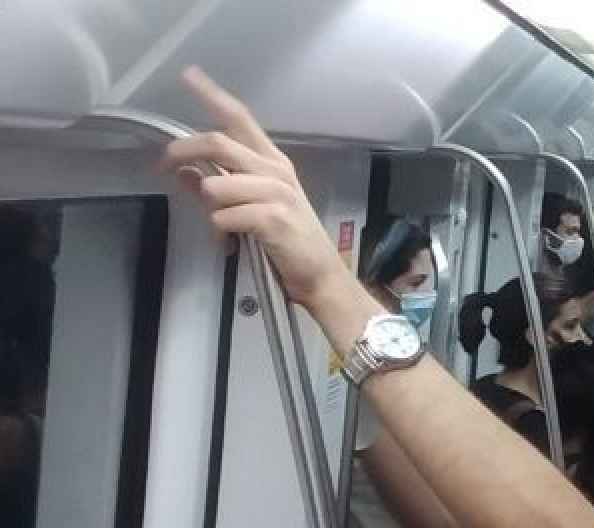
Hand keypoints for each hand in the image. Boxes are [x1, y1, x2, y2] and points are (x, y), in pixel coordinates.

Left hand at [164, 67, 354, 311]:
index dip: (212, 96)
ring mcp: (277, 194)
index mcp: (271, 162)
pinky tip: (232, 243)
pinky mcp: (273, 219)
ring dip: (208, 206)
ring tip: (221, 226)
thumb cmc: (288, 241)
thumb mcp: (251, 207)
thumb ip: (218, 186)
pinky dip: (220, 232)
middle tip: (162, 164)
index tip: (189, 75)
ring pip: (215, 185)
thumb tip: (182, 172)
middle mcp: (275, 171)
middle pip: (219, 143)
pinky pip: (223, 217)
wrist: (319, 275)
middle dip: (184, 150)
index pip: (240, 119)